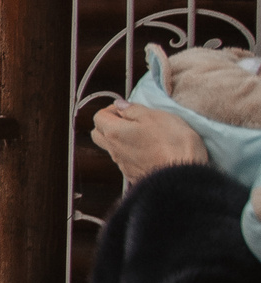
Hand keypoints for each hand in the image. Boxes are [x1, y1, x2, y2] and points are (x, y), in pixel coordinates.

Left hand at [92, 101, 206, 186]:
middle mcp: (114, 150)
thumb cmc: (172, 143)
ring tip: (145, 136)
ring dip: (122, 140)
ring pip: (112, 149)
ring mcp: (123, 165)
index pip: (98, 117)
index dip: (112, 110)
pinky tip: (150, 151)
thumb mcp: (156, 116)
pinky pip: (126, 161)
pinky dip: (132, 154)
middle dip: (110, 124)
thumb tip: (120, 105)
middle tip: (131, 121)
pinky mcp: (134, 176)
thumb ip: (134, 109)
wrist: (183, 177)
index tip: (128, 109)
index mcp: (114, 133)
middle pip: (99, 134)